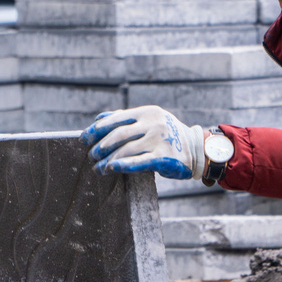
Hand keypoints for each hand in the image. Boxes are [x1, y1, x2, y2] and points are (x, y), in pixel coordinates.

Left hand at [81, 105, 204, 179]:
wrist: (197, 148)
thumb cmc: (167, 135)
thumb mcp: (150, 120)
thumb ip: (126, 118)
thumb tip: (99, 118)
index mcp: (147, 112)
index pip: (116, 119)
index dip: (97, 129)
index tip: (84, 138)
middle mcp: (153, 124)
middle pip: (118, 135)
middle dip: (100, 146)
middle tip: (91, 155)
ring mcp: (159, 140)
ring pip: (125, 150)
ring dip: (108, 160)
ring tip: (98, 168)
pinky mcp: (163, 157)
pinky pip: (138, 162)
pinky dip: (122, 165)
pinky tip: (111, 169)